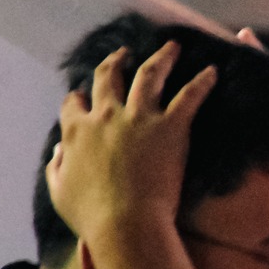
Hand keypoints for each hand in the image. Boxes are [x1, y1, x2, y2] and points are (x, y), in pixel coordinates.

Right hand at [45, 43, 216, 246]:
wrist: (125, 222)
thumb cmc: (91, 215)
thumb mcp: (59, 192)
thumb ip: (56, 167)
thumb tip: (59, 148)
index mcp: (77, 132)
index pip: (73, 104)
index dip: (77, 99)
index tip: (81, 96)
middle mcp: (105, 116)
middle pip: (107, 78)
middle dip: (114, 62)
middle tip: (123, 53)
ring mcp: (138, 118)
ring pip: (149, 76)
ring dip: (160, 58)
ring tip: (171, 46)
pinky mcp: (170, 127)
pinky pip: (189, 96)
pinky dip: (202, 82)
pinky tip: (213, 71)